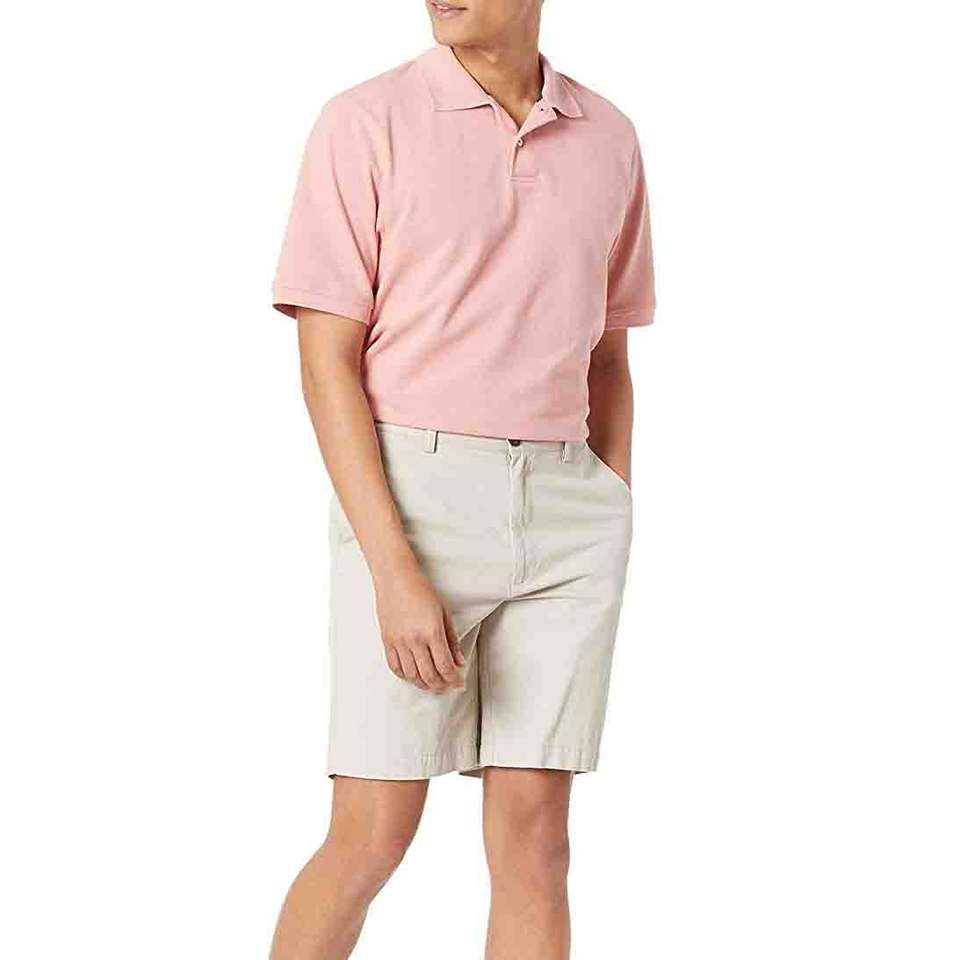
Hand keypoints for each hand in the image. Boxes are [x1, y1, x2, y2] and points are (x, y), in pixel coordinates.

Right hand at [374, 564, 465, 690]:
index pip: (445, 666)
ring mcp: (398, 642)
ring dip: (424, 684)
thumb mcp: (444, 613)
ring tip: (433, 684)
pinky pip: (395, 667)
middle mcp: (414, 640)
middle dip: (442, 685)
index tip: (459, 683)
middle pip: (429, 675)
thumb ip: (452, 640)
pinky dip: (406, 676)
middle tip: (448, 686)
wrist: (395, 578)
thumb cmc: (421, 590)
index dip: (454, 679)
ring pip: (412, 675)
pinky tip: (414, 676)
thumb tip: (459, 661)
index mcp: (431, 631)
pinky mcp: (386, 641)